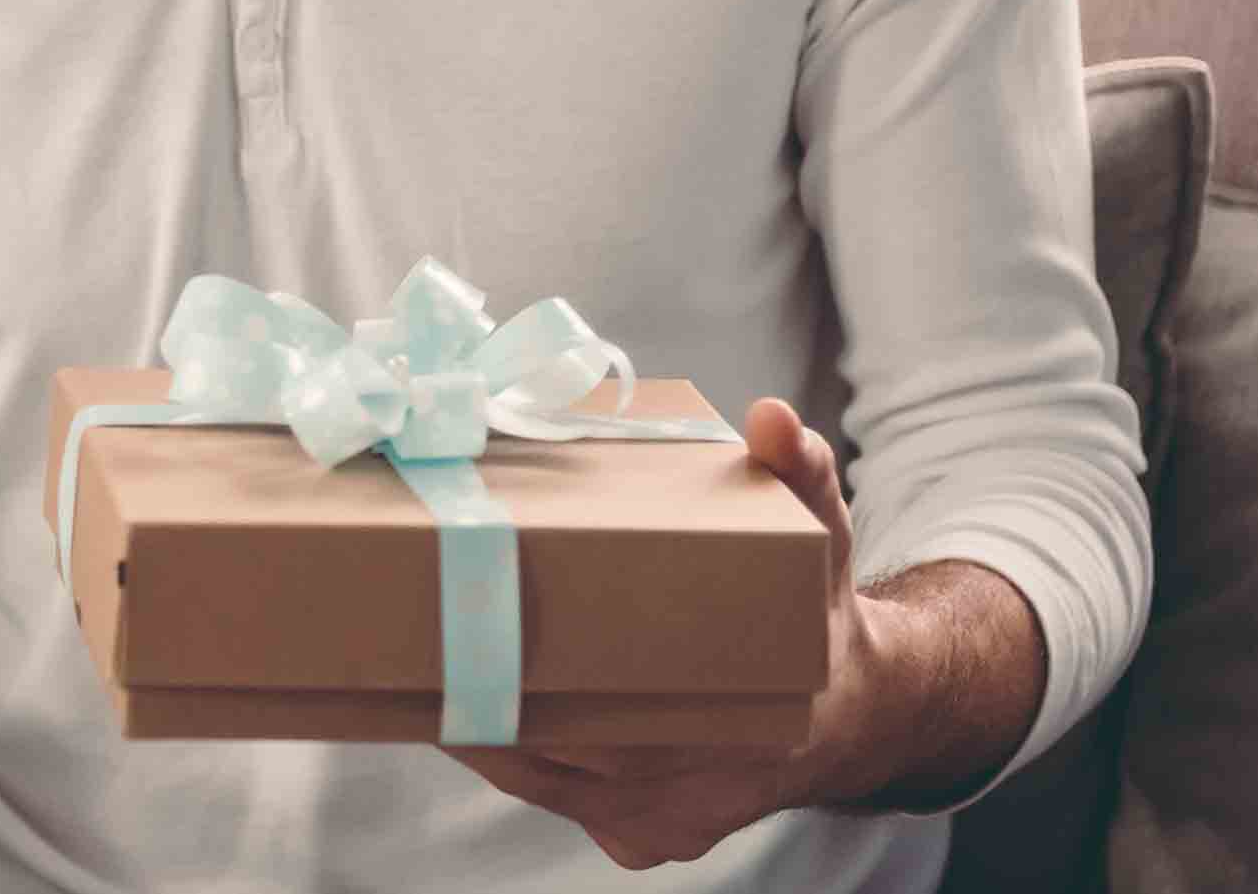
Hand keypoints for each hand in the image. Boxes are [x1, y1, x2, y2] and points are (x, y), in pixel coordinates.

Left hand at [445, 399, 909, 869]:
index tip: (461, 645)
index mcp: (747, 725)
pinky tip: (463, 700)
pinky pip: (556, 799)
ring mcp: (665, 827)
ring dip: (480, 730)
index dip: (525, 695)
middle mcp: (698, 793)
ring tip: (413, 665)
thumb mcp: (818, 534)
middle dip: (481, 702)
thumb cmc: (814, 609)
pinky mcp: (640, 841)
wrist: (845, 711)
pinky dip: (510, 754)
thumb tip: (770, 416)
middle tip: (414, 637)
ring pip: (545, 786)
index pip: (614, 728)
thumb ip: (797, 470)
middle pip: (559, 761)